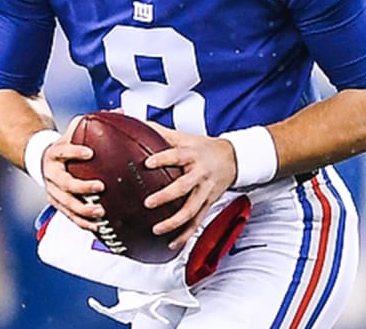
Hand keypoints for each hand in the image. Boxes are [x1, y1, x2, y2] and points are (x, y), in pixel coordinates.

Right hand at [41, 115, 106, 230]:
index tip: (90, 152)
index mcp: (55, 153)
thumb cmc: (67, 144)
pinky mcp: (56, 203)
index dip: (74, 152)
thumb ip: (96, 121)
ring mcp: (52, 191)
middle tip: (101, 186)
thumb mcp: (76, 129)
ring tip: (101, 211)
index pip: (62, 151)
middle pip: (64, 182)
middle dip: (82, 186)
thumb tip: (122, 111)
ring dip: (83, 209)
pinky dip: (82, 222)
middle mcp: (51, 173)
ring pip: (66, 203)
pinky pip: (68, 216)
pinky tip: (97, 226)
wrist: (42, 159)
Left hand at [143, 125, 237, 250]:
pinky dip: (185, 234)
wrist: (234, 158)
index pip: (177, 155)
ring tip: (157, 229)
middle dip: (166, 196)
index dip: (163, 158)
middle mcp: (199, 173)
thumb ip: (158, 132)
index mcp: (192, 155)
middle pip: (184, 186)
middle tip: (148, 203)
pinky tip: (172, 243)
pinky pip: (197, 221)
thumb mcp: (184, 136)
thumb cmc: (202, 147)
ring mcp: (205, 191)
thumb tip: (132, 121)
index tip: (148, 163)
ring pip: (191, 209)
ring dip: (174, 222)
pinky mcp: (208, 203)